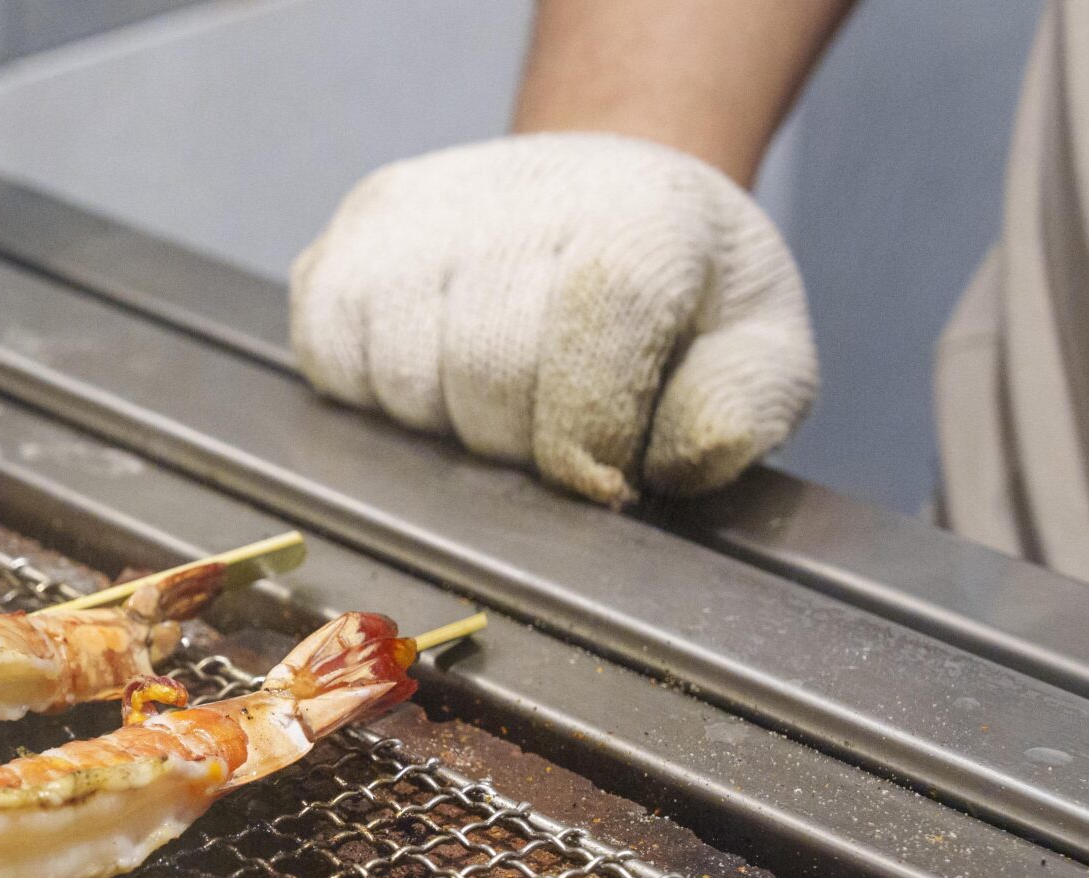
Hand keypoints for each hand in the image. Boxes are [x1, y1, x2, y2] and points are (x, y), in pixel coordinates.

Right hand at [291, 133, 816, 503]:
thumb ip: (740, 408)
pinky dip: (375, 393)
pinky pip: (331, 358)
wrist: (605, 198)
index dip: (588, 440)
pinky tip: (433, 370)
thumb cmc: (681, 297)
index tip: (604, 476)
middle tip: (557, 424)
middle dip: (520, 441)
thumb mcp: (757, 349)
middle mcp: (520, 190)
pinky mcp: (351, 232)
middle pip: (486, 375)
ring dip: (446, 424)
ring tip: (498, 393)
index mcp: (643, 216)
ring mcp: (418, 211)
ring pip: (402, 380)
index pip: (591, 343)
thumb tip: (679, 460)